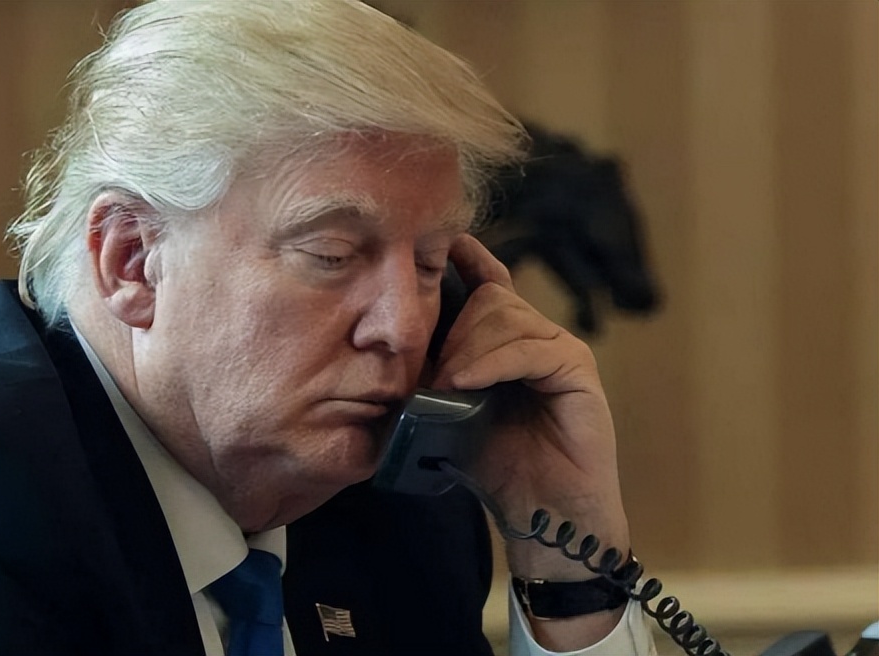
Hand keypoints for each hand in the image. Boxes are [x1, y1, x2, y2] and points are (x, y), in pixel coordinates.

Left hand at [429, 234, 629, 646]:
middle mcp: (536, 336)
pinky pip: (530, 348)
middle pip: (489, 298)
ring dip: (466, 347)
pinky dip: (493, 362)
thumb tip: (381, 350)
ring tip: (447, 385)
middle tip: (432, 373)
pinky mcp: (578, 371)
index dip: (463, 260)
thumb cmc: (493, 467)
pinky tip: (468, 382)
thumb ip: (427, 378)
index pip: (487, 282)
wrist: (543, 516)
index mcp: (506, 341)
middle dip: (451, 327)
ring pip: (505, 317)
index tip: (432, 246)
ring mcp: (560, 350)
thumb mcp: (445, 414)